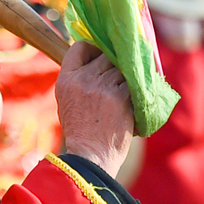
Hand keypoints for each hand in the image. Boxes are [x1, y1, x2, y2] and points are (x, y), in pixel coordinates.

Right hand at [56, 41, 134, 174]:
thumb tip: (98, 62)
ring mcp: (104, 86)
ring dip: (127, 76)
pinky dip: (137, 88)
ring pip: (122, 68)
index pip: (80, 47)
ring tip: (126, 90)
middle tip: (119, 76)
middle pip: (105, 55)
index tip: (100, 56)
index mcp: (66, 79)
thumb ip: (79, 80)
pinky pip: (134, 82)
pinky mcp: (122, 96)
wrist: (91, 156)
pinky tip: (135, 98)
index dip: (93, 48)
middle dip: (114, 63)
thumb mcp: (68, 101)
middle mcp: (84, 78)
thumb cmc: (81, 132)